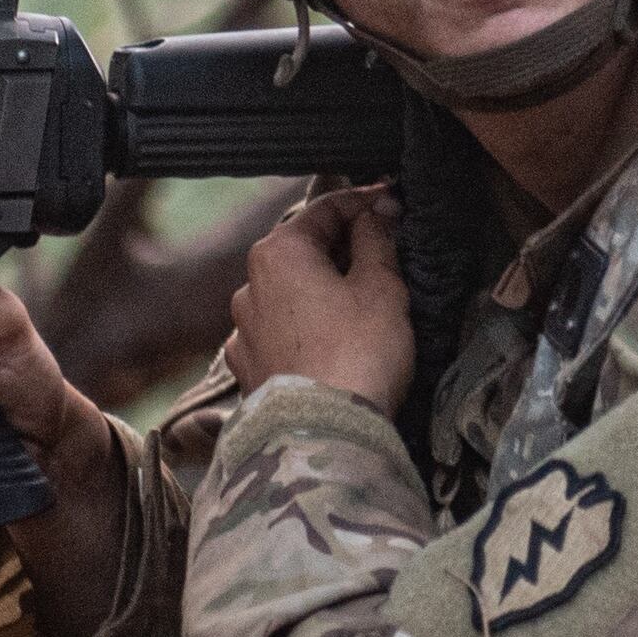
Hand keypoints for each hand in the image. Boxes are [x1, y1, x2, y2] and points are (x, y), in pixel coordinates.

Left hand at [227, 186, 415, 420]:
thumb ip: (377, 238)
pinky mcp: (247, 371)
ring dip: (320, 292)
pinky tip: (331, 343)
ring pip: (289, 295)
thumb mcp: (381, 286)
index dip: (366, 202)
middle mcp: (249, 286)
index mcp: (278, 253)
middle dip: (342, 249)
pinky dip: (304, 330)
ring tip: (360, 307)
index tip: (394, 204)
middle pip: (302, 252)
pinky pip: (279, 335)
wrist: (324, 434)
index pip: (326, 209)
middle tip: (385, 255)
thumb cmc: (358, 352)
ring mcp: (242, 332)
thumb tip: (377, 209)